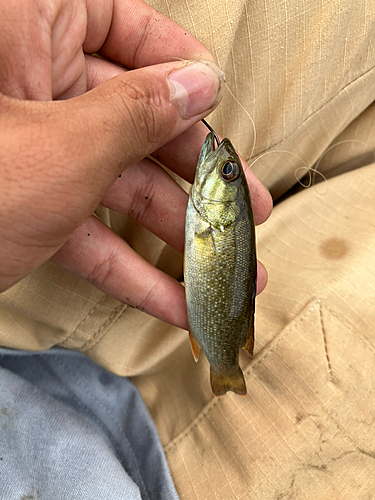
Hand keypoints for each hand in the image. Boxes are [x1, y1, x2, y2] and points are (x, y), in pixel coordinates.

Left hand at [0, 0, 271, 329]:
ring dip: (172, 239)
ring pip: (118, 187)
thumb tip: (200, 83)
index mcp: (27, 26)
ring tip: (222, 272)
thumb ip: (138, 113)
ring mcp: (29, 150)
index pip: (125, 24)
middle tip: (244, 210)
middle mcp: (30, 84)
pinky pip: (87, 231)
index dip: (182, 66)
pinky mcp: (24, 205)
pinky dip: (127, 269)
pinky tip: (171, 300)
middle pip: (136, 121)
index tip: (219, 105)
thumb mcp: (63, 146)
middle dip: (196, 179)